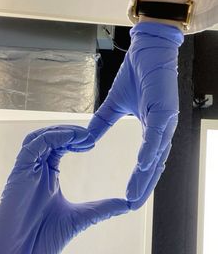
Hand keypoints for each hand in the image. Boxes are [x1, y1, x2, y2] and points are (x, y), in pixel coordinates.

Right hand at [0, 125, 128, 253]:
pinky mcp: (18, 174)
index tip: (94, 142)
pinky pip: (32, 146)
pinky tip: (71, 140)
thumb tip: (128, 205)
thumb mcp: (79, 219)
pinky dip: (52, 138)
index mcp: (48, 178)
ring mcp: (27, 172)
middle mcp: (37, 171)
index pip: (60, 148)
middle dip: (70, 133)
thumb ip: (102, 209)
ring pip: (40, 138)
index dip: (76, 140)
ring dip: (62, 132)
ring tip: (84, 136)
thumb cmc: (41, 242)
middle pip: (50, 138)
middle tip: (91, 135)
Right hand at [71, 22, 183, 209]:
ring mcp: (166, 121)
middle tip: (131, 204)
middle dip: (143, 185)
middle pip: (153, 164)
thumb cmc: (136, 75)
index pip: (146, 160)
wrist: (147, 49)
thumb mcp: (114, 105)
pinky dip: (149, 150)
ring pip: (156, 154)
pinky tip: (142, 166)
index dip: (138, 179)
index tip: (128, 195)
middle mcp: (162, 129)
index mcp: (152, 130)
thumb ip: (102, 123)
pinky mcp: (165, 109)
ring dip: (145, 174)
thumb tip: (87, 139)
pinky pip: (156, 134)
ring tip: (134, 194)